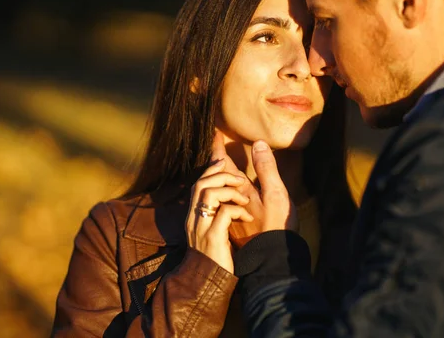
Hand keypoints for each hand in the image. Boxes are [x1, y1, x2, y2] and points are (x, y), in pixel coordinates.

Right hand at [185, 158, 252, 273]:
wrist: (214, 284)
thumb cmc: (219, 256)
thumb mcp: (217, 230)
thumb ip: (218, 209)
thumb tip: (224, 191)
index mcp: (197, 215)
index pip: (198, 184)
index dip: (209, 169)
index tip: (221, 157)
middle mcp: (195, 219)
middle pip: (201, 184)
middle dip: (220, 175)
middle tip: (239, 179)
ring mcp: (203, 228)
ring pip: (208, 193)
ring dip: (229, 190)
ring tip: (244, 199)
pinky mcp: (213, 238)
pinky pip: (224, 213)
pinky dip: (237, 209)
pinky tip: (248, 216)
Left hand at [209, 132, 297, 248]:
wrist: (272, 261)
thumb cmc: (277, 227)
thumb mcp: (276, 195)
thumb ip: (266, 169)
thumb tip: (258, 144)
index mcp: (240, 191)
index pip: (224, 164)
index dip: (219, 149)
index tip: (214, 134)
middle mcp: (230, 202)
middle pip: (218, 177)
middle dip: (216, 161)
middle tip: (215, 147)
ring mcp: (231, 215)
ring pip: (220, 190)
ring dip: (220, 177)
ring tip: (221, 167)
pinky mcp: (235, 227)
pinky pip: (225, 203)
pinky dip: (226, 192)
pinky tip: (231, 195)